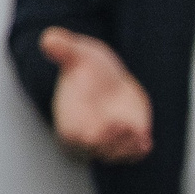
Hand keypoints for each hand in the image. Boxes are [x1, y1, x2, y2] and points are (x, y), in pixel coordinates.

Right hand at [39, 28, 152, 163]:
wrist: (109, 77)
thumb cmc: (87, 66)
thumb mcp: (77, 53)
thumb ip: (62, 48)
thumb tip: (49, 38)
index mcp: (69, 119)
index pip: (75, 139)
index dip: (89, 137)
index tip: (106, 122)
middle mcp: (87, 135)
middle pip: (98, 151)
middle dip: (111, 142)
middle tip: (124, 124)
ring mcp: (108, 140)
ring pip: (117, 155)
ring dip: (128, 147)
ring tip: (137, 131)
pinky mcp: (128, 141)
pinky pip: (133, 154)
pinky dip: (139, 151)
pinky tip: (146, 140)